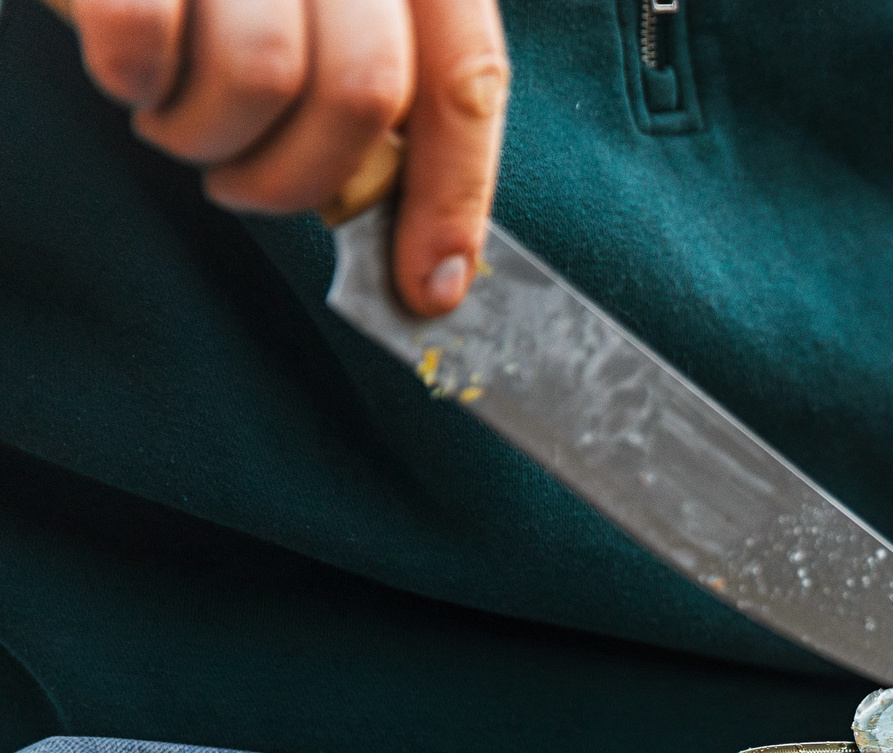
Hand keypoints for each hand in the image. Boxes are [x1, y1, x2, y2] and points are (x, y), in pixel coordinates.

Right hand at [59, 0, 506, 316]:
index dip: (453, 198)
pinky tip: (131, 71)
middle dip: (302, 178)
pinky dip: (134, 80)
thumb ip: (374, 86)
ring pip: (262, 76)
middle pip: (366, 95)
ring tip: (178, 119)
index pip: (463, 80)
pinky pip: (144, 36)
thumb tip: (420, 243)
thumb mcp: (332, 9)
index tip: (429, 287)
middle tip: (246, 184)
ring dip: (209, 137)